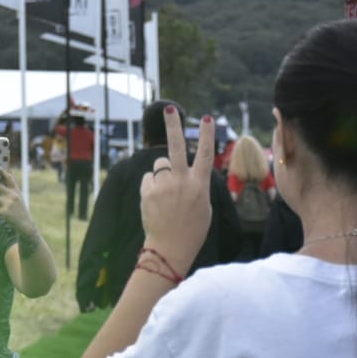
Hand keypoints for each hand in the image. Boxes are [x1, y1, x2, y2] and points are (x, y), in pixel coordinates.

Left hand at [0, 167, 36, 235]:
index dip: (1, 170)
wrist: (25, 224)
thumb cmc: (20, 210)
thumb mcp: (18, 197)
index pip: (8, 177)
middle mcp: (13, 194)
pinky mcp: (5, 212)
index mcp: (16, 190)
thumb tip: (9, 173)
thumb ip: (12, 187)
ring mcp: (9, 203)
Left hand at [140, 108, 213, 275]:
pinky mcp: (148, 192)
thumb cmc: (192, 230)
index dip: (207, 135)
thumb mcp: (204, 206)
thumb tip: (186, 171)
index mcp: (200, 185)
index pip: (205, 154)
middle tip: (169, 108)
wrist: (170, 248)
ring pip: (159, 165)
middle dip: (173, 125)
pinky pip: (148, 179)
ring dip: (161, 173)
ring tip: (166, 193)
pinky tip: (156, 202)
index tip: (207, 118)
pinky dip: (151, 187)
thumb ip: (196, 186)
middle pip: (176, 146)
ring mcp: (164, 186)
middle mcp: (182, 182)